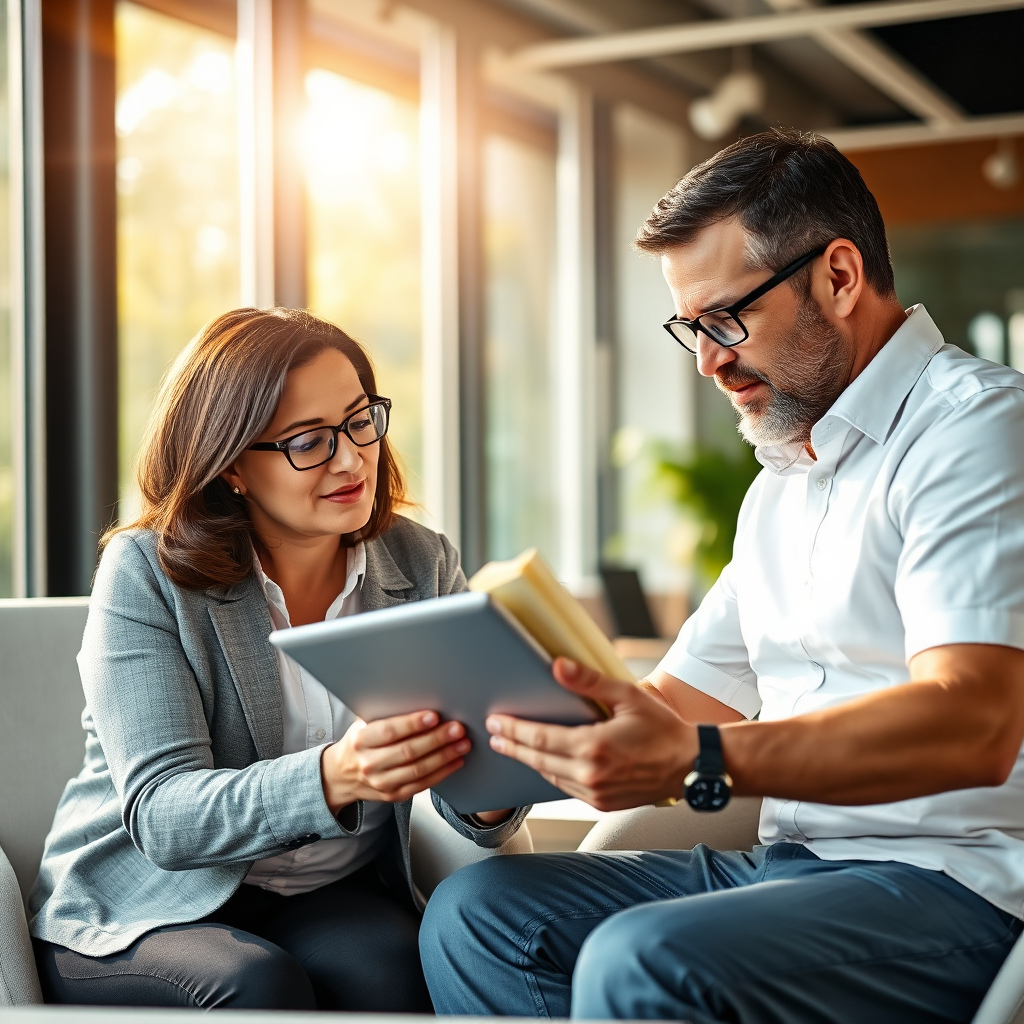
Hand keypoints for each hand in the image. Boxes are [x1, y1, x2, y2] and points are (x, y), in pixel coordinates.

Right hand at [321, 711, 469, 812]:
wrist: (341, 775)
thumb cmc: (360, 742)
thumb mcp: (363, 724)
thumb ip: (385, 713)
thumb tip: (417, 695)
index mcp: (360, 740)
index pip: (388, 731)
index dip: (412, 724)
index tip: (433, 716)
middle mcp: (369, 764)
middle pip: (407, 751)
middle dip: (436, 739)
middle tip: (457, 728)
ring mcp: (381, 782)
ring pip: (417, 770)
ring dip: (444, 756)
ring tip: (462, 744)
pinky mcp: (393, 795)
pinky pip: (421, 785)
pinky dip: (441, 773)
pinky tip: (455, 761)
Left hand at [486, 658, 698, 810]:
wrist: (692, 765)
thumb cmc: (663, 728)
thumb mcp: (627, 696)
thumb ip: (589, 682)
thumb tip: (557, 666)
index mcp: (594, 747)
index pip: (541, 740)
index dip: (514, 731)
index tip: (496, 722)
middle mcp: (590, 775)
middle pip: (538, 760)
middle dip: (512, 747)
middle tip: (493, 735)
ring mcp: (596, 794)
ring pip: (550, 777)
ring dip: (529, 762)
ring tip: (511, 747)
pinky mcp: (603, 804)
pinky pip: (566, 789)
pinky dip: (551, 774)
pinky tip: (543, 763)